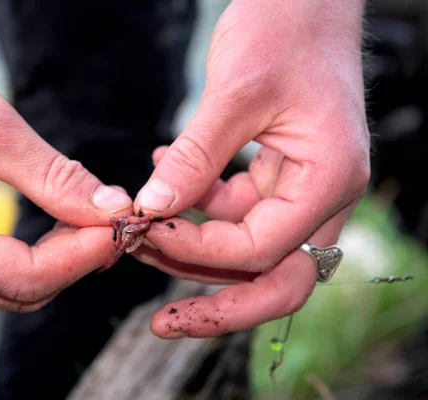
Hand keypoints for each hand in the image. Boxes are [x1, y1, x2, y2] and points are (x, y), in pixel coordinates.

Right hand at [0, 3, 132, 310]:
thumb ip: (60, 182)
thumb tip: (114, 211)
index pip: (28, 277)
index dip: (85, 255)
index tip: (124, 224)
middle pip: (22, 291)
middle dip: (76, 260)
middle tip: (115, 221)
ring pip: (10, 287)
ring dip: (58, 259)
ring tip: (92, 219)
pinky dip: (33, 254)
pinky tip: (58, 223)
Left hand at [133, 0, 369, 337]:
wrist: (303, 1)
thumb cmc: (284, 30)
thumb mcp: (235, 92)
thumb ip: (195, 157)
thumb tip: (151, 207)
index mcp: (328, 180)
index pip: (262, 249)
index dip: (200, 250)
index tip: (146, 231)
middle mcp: (322, 196)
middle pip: (275, 280)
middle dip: (217, 304)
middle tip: (163, 323)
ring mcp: (300, 189)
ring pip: (248, 251)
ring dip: (194, 250)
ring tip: (140, 231)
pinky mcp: (276, 177)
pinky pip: (235, 213)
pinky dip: (197, 207)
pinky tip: (161, 177)